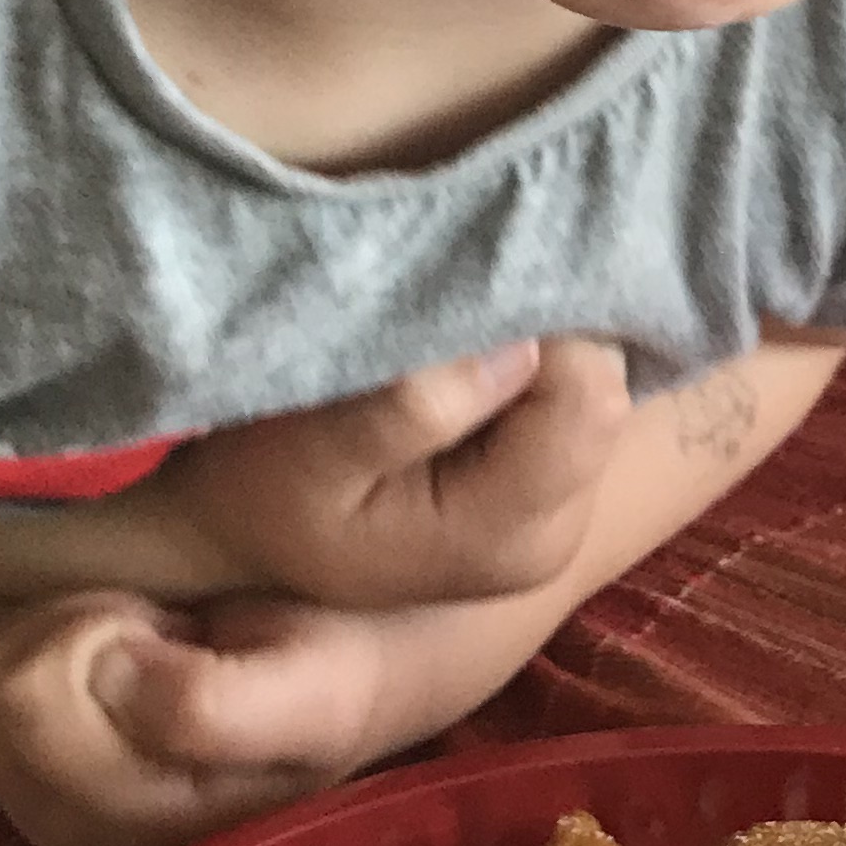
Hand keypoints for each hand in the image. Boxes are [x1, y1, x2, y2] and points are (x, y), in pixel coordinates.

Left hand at [0, 587, 445, 845]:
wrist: (335, 672)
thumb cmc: (328, 674)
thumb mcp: (310, 693)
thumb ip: (217, 706)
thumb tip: (106, 681)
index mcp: (132, 824)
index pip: (30, 695)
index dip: (97, 628)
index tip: (174, 633)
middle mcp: (62, 830)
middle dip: (66, 626)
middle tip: (153, 632)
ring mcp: (22, 797)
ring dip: (39, 626)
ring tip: (131, 641)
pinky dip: (8, 630)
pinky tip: (86, 647)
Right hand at [147, 338, 629, 612]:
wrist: (243, 542)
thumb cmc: (263, 494)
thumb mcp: (312, 454)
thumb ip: (415, 407)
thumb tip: (519, 345)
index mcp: (510, 533)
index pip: (587, 396)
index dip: (538, 326)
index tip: (460, 302)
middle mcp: (557, 530)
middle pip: (602, 389)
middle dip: (540, 333)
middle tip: (449, 314)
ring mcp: (560, 511)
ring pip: (591, 387)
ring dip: (531, 346)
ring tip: (445, 341)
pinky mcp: (548, 486)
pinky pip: (567, 400)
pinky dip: (525, 367)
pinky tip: (463, 362)